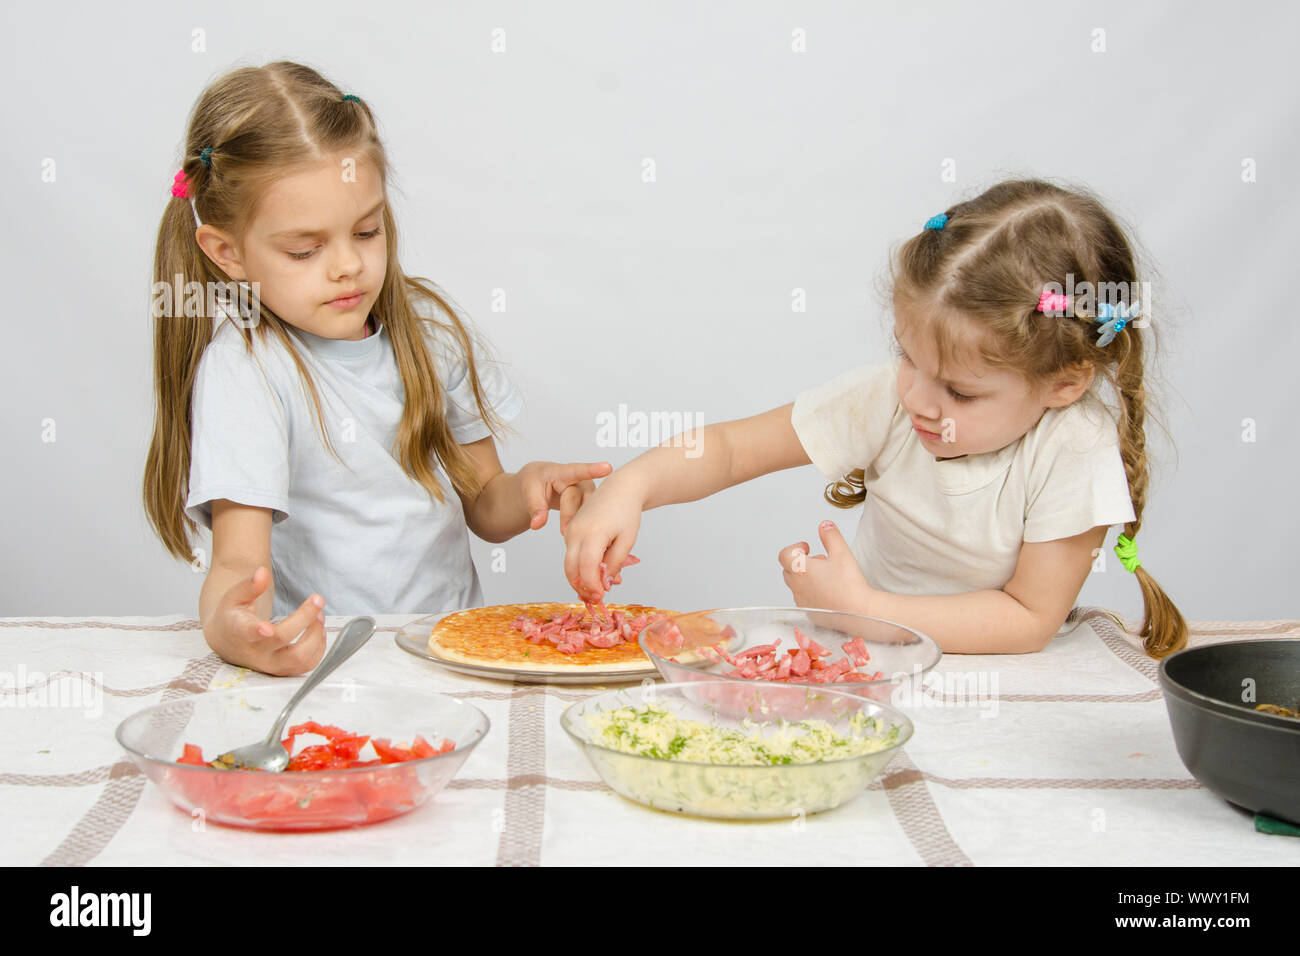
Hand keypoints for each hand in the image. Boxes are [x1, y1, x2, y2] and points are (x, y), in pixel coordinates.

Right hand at [208, 566, 327, 675]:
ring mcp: (270, 664)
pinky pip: (306, 666)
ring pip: (299, 658)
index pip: (248, 633)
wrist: (228, 641)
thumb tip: (262, 573)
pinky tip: (319, 631)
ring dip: (316, 636)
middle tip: (317, 600)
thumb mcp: (235, 597)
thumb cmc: (233, 615)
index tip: (266, 628)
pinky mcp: (282, 670)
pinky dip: (319, 649)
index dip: (257, 631)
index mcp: (240, 631)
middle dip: (305, 619)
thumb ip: (249, 586)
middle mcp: (255, 652)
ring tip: (320, 616)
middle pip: (283, 640)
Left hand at [518, 460, 613, 534]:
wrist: (541, 485)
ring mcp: (587, 492)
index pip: (578, 471)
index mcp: (562, 472)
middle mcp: (579, 480)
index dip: (592, 470)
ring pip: (588, 509)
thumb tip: (537, 524)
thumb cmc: (536, 483)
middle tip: (563, 531)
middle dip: (569, 514)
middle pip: (578, 497)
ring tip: (568, 530)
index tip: (607, 468)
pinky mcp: (592, 504)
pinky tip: (580, 531)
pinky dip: (584, 524)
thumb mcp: (529, 491)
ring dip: (580, 521)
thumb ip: (534, 507)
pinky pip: (591, 515)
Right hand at [562, 476, 643, 601]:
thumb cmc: (627, 512)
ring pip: (568, 563)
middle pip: (571, 568)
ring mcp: (570, 530)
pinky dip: (579, 567)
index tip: (601, 597)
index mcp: (593, 533)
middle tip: (596, 598)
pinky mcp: (570, 529)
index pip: (586, 569)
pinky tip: (595, 573)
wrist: (620, 488)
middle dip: (582, 587)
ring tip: (597, 589)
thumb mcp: (626, 540)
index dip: (592, 586)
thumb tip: (605, 583)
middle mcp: (576, 532)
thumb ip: (615, 563)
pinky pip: (571, 554)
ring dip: (580, 579)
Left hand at [778, 520, 873, 611]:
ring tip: (827, 575)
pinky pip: (804, 599)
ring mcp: (802, 601)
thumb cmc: (849, 585)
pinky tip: (829, 591)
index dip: (795, 548)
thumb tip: (824, 525)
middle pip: (788, 569)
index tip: (806, 547)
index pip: (785, 554)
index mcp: (801, 569)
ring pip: (796, 585)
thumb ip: (831, 536)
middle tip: (819, 561)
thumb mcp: (842, 553)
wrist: (858, 613)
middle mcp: (797, 586)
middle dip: (801, 562)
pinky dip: (811, 592)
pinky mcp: (809, 612)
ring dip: (805, 577)